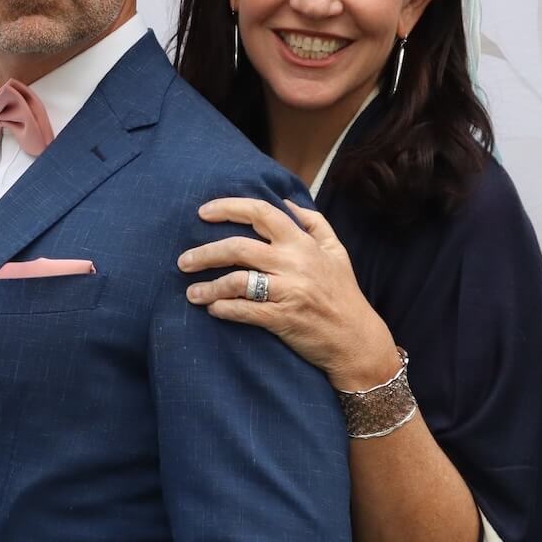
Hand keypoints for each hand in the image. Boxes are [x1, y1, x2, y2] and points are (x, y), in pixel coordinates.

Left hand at [178, 197, 397, 392]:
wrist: (357, 340)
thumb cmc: (344, 294)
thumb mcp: (337, 252)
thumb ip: (314, 223)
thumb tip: (286, 202)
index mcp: (303, 244)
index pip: (261, 213)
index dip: (229, 207)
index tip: (203, 212)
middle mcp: (294, 263)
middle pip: (238, 247)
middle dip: (205, 252)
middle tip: (184, 261)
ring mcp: (288, 291)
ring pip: (237, 281)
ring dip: (208, 287)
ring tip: (191, 293)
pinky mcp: (282, 318)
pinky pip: (244, 310)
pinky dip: (223, 309)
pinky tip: (212, 308)